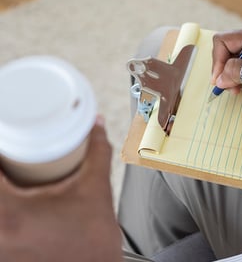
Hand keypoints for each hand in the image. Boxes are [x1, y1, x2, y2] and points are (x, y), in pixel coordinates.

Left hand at [0, 117, 121, 261]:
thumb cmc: (93, 248)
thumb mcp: (96, 191)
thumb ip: (96, 153)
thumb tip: (95, 127)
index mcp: (8, 213)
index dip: (0, 153)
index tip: (6, 147)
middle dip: (3, 171)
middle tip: (12, 163)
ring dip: (5, 190)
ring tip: (18, 183)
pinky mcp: (5, 255)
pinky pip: (0, 226)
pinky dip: (7, 212)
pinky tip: (23, 209)